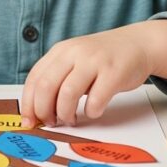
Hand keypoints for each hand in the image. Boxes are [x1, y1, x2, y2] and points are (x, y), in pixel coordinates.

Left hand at [19, 20, 166, 127]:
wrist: (138, 44)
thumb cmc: (103, 59)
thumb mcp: (75, 60)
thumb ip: (58, 79)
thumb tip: (37, 111)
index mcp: (61, 51)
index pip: (34, 79)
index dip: (28, 104)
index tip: (29, 121)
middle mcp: (74, 53)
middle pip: (46, 87)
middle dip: (44, 111)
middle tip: (51, 122)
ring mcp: (94, 61)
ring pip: (67, 94)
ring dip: (66, 114)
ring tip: (71, 119)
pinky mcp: (114, 72)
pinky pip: (95, 100)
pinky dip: (91, 112)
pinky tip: (94, 110)